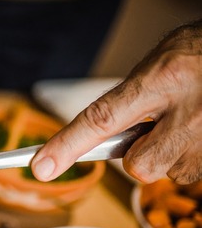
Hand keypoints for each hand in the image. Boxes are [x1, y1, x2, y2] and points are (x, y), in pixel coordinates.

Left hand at [32, 19, 201, 183]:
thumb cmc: (197, 55)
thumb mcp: (159, 65)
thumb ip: (128, 101)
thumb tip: (96, 137)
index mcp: (161, 80)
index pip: (102, 119)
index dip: (67, 146)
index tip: (41, 168)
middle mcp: (188, 111)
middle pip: (139, 166)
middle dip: (140, 156)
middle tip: (156, 129)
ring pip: (169, 171)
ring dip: (170, 154)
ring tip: (189, 120)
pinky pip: (193, 172)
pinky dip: (191, 154)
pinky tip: (201, 129)